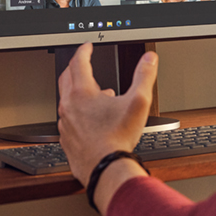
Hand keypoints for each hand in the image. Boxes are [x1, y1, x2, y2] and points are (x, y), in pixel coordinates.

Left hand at [58, 44, 156, 196]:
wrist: (105, 168)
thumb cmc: (118, 138)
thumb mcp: (138, 102)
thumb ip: (144, 76)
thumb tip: (150, 59)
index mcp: (83, 93)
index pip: (79, 62)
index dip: (84, 51)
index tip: (87, 47)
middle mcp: (69, 106)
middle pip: (66, 78)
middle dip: (75, 67)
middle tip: (83, 64)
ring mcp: (65, 123)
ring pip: (66, 100)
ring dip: (78, 92)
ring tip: (96, 95)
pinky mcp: (66, 138)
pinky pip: (68, 119)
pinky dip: (77, 113)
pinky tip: (91, 120)